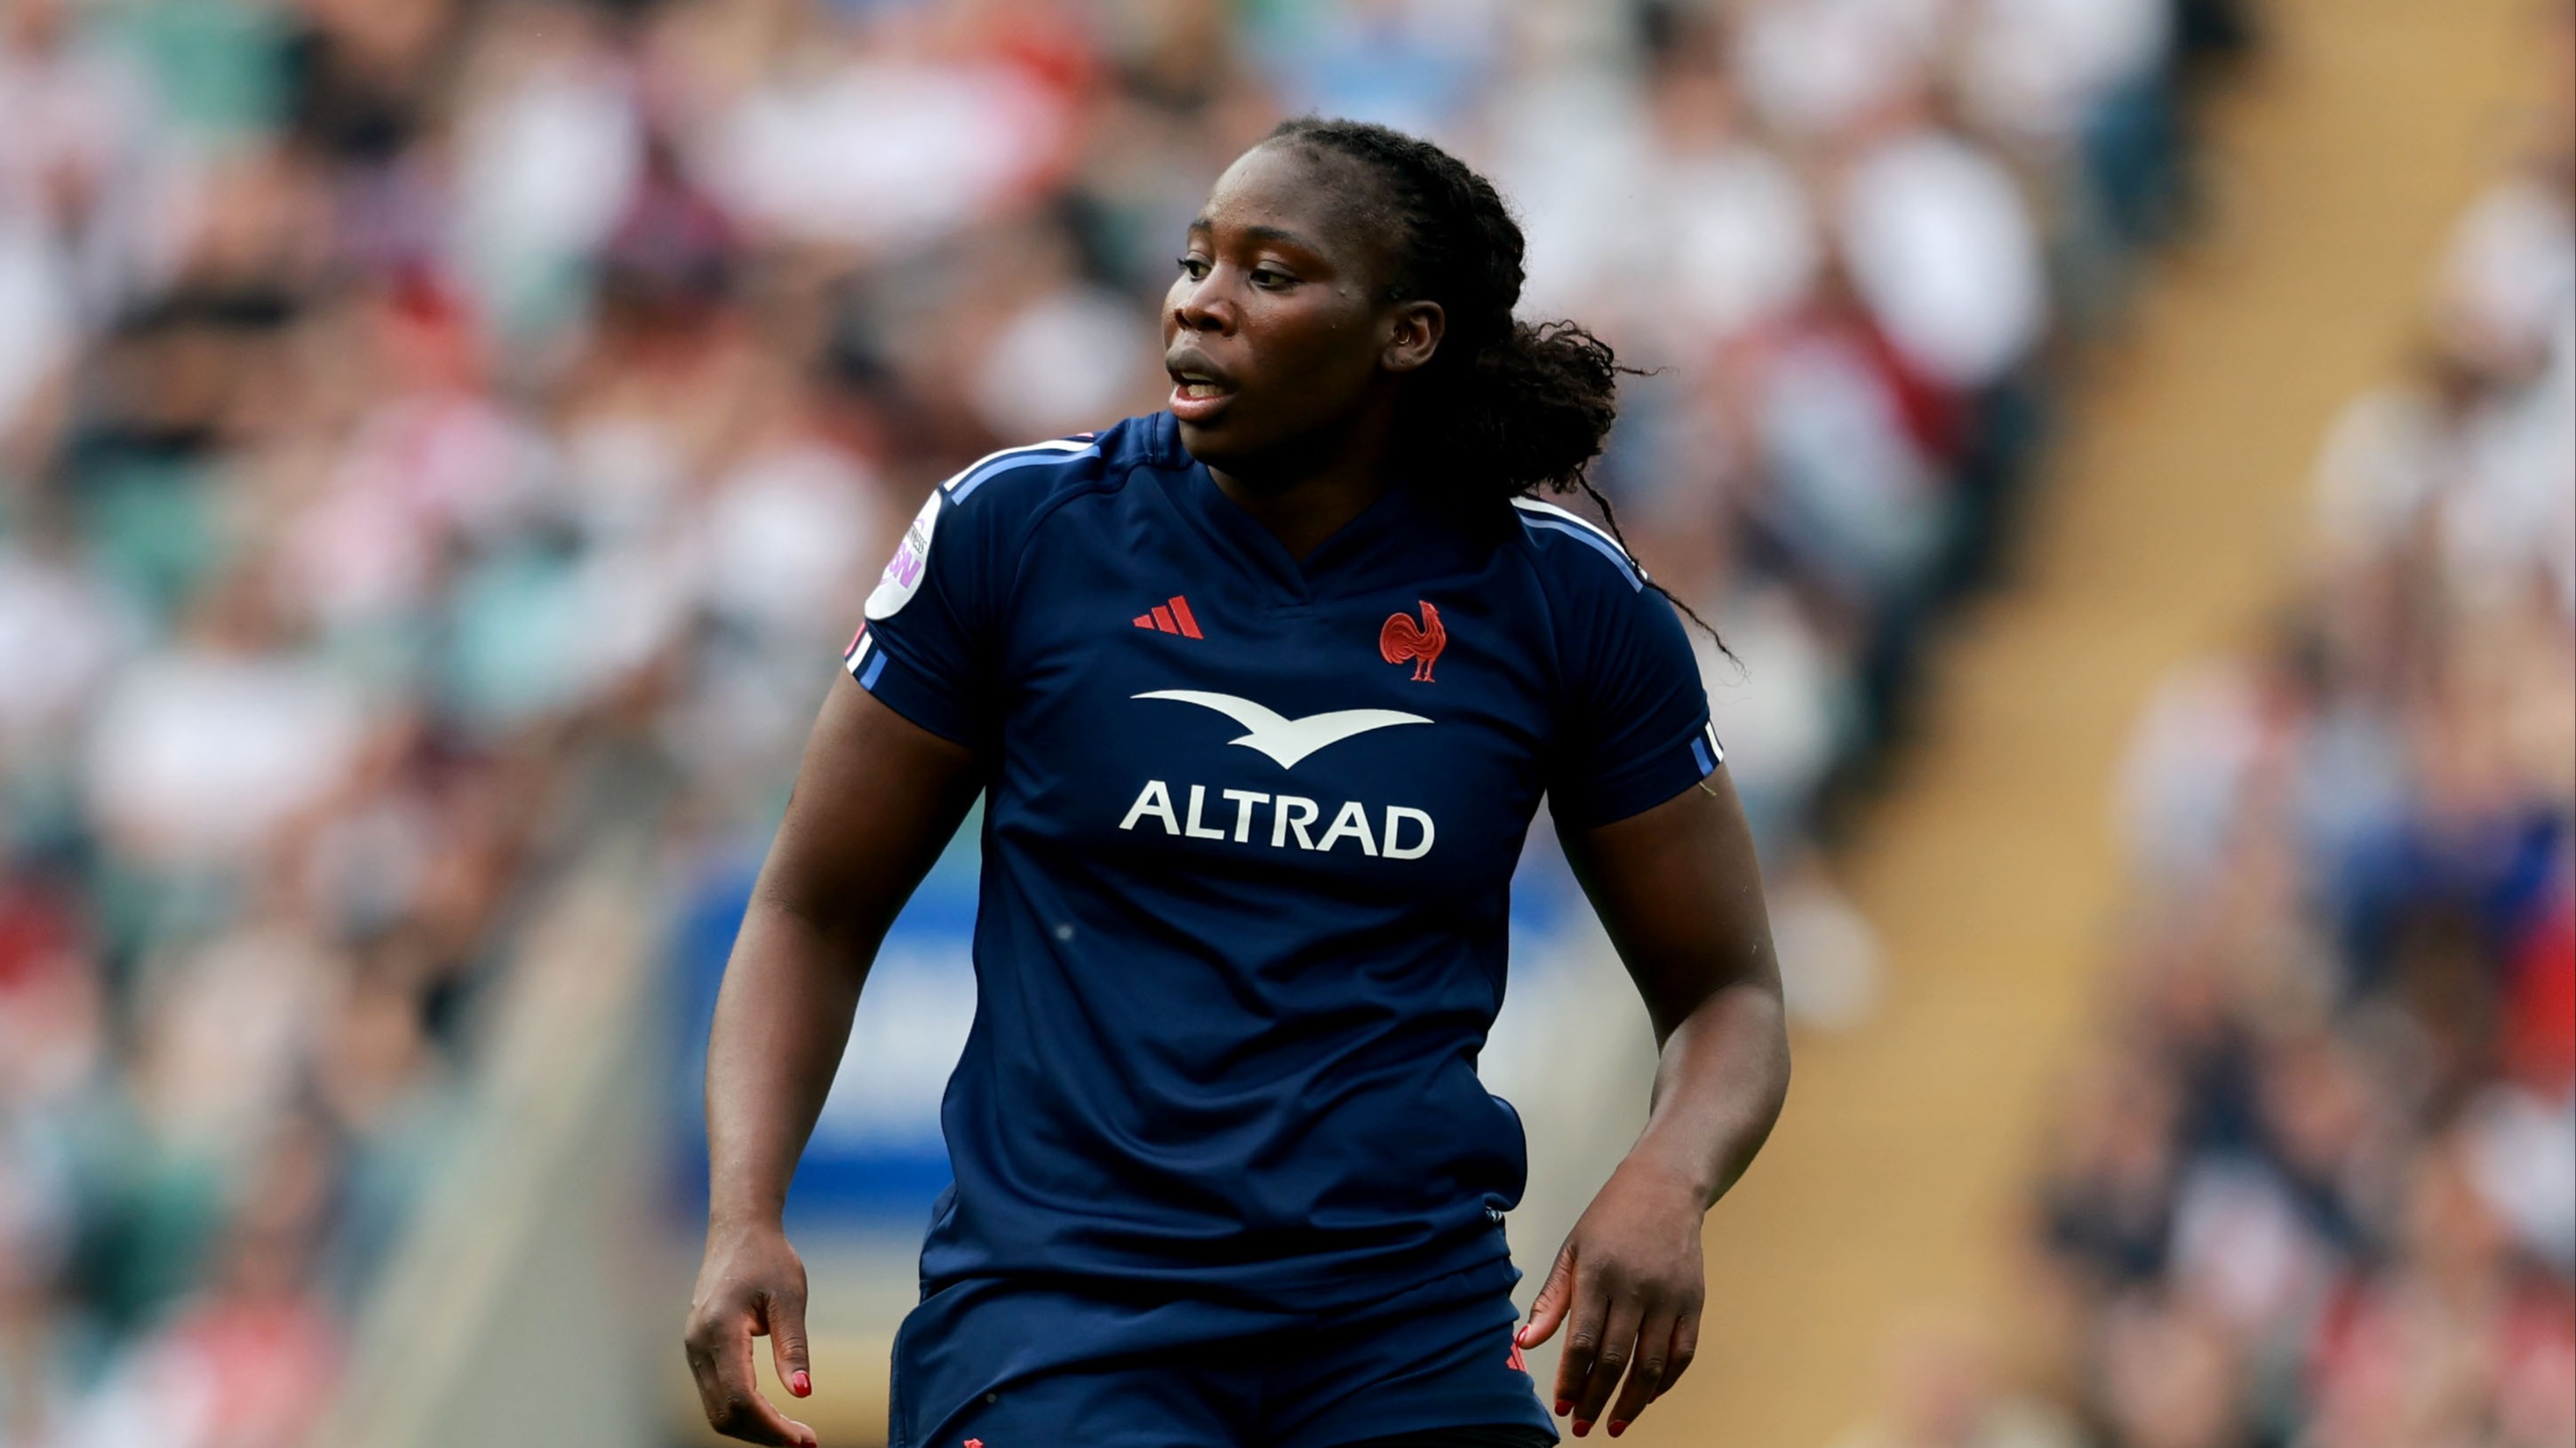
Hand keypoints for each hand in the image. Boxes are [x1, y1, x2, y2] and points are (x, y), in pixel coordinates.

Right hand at [684, 1218, 819, 1445]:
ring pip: (716, 1410)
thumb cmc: (768, 1258)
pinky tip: (773, 1414)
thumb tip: (803, 1393)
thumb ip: (793, 1347)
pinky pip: (716, 1395)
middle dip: (765, 1434)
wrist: (739, 1230)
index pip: (741, 1398)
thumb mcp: (789, 1298)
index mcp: (719, 1330)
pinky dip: (743, 1412)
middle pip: (724, 1413)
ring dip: (754, 1427)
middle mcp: (698, 1345)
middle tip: (806, 1442)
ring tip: (794, 1434)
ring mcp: (694, 1349)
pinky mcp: (699, 1350)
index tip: (805, 1440)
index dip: (773, 1427)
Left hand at [1515, 1158, 1706, 1438]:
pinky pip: (1683, 1354)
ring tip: (1613, 1424)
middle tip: (1582, 1426)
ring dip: (1632, 1403)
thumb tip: (1524, 1344)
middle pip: (1615, 1360)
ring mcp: (1670, 1297)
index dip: (1571, 1379)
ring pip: (1651, 1366)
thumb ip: (1551, 1300)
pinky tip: (1647, 1397)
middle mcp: (1636, 1288)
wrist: (1665, 1187)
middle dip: (1595, 1399)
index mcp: (1598, 1273)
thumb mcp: (1572, 1250)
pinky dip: (1665, 1382)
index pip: (1582, 1341)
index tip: (1561, 1406)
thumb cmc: (1610, 1219)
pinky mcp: (1694, 1302)